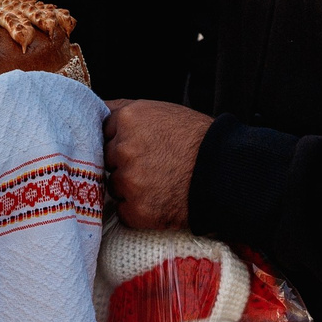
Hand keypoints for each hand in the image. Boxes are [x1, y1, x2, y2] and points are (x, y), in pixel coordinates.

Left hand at [101, 99, 212, 231]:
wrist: (225, 173)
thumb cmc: (196, 139)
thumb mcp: (161, 110)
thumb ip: (124, 110)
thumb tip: (96, 110)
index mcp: (128, 120)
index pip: (103, 133)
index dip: (121, 141)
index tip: (139, 147)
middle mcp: (123, 149)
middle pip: (107, 160)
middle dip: (124, 164)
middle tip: (153, 165)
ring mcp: (129, 181)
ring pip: (114, 186)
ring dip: (130, 188)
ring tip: (159, 183)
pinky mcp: (137, 210)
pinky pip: (124, 212)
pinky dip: (138, 210)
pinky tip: (159, 200)